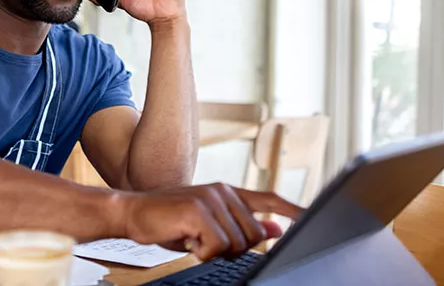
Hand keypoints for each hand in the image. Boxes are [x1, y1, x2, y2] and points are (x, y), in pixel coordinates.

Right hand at [116, 183, 302, 260]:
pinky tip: (187, 240)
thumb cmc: (168, 221)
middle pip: (254, 235)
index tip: (311, 217)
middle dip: (234, 249)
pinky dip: (202, 252)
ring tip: (193, 238)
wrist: (131, 212)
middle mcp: (223, 191)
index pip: (269, 199)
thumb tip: (274, 230)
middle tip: (205, 243)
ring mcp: (211, 199)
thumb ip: (241, 224)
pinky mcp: (198, 210)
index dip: (293, 210)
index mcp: (228, 192)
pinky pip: (217, 246)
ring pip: (236, 243)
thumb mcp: (208, 224)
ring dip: (214, 251)